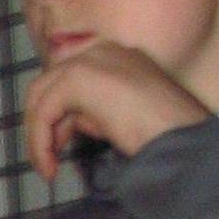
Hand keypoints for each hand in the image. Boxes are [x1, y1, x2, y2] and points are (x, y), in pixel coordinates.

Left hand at [25, 40, 210, 181]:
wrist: (181, 137)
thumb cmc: (161, 134)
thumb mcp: (119, 115)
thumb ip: (93, 109)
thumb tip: (69, 120)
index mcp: (114, 56)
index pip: (67, 80)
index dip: (57, 116)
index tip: (60, 147)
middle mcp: (101, 51)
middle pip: (47, 84)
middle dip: (42, 124)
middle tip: (48, 159)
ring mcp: (90, 60)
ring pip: (41, 98)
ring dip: (38, 137)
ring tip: (48, 168)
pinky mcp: (79, 77)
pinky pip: (44, 111)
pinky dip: (40, 141)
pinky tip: (49, 165)